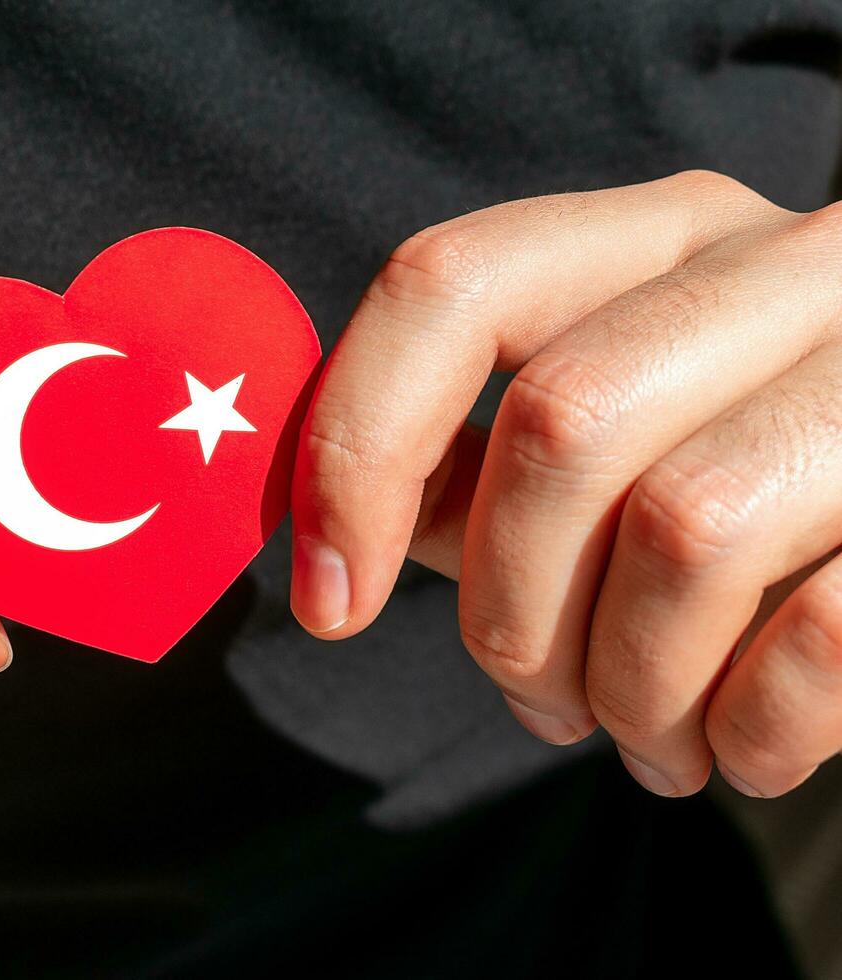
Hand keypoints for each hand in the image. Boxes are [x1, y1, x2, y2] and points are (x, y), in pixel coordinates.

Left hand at [292, 171, 841, 798]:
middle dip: (510, 611)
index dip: (355, 449)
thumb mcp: (602, 458)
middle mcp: (786, 263)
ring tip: (641, 740)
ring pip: (689, 527)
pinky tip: (737, 753)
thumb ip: (468, 473)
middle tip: (538, 702)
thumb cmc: (749, 506)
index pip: (448, 284)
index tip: (326, 600)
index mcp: (660, 237)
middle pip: (561, 423)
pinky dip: (749, 728)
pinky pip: (827, 632)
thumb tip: (332, 538)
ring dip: (629, 687)